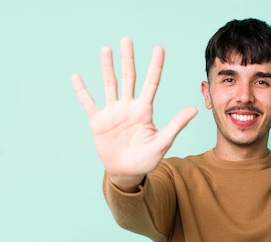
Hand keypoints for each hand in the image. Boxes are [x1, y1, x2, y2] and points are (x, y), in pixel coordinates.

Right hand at [71, 38, 197, 190]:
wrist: (127, 172)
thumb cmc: (147, 159)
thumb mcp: (163, 142)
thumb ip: (176, 124)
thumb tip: (194, 108)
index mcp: (144, 110)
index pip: (151, 83)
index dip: (155, 66)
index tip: (159, 48)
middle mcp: (128, 107)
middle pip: (129, 78)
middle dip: (128, 59)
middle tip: (127, 39)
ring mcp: (112, 112)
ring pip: (110, 85)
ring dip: (107, 67)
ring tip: (106, 49)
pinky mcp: (98, 121)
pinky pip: (89, 103)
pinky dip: (82, 90)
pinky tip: (76, 76)